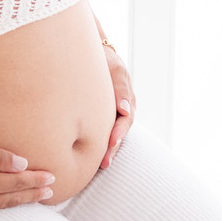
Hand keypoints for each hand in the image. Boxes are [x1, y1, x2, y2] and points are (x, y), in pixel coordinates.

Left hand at [99, 45, 135, 170]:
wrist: (96, 56)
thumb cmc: (105, 60)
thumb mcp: (114, 68)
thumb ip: (120, 87)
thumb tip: (125, 109)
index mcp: (127, 98)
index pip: (126, 118)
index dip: (119, 131)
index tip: (112, 141)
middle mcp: (124, 108)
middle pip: (121, 130)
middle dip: (113, 146)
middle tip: (105, 161)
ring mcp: (115, 113)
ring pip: (114, 133)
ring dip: (109, 149)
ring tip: (101, 164)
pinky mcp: (106, 116)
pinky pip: (106, 130)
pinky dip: (102, 142)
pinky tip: (94, 155)